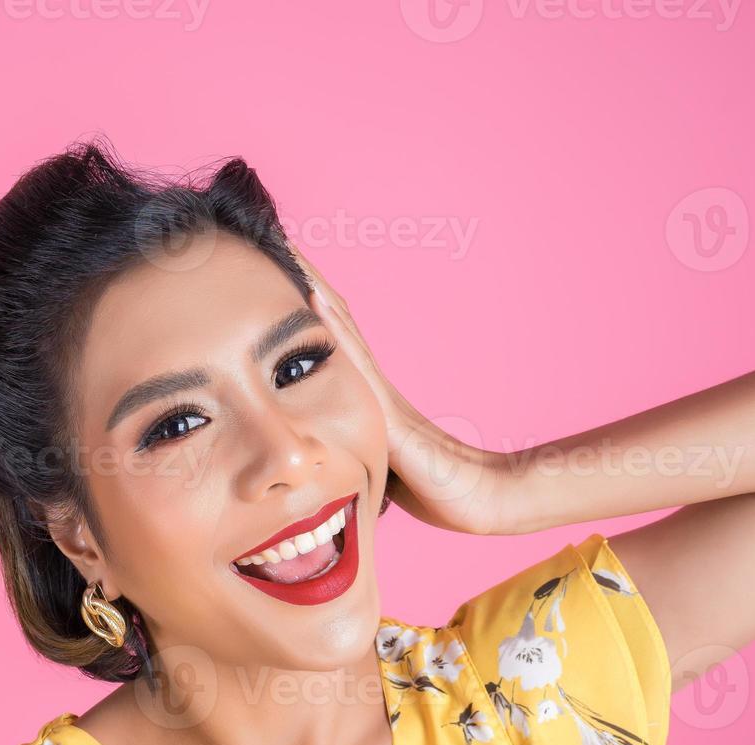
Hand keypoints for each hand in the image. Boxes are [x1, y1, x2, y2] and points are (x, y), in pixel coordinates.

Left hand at [286, 240, 523, 534]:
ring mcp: (380, 391)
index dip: (306, 302)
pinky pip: (354, 360)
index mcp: (365, 393)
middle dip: (305, 278)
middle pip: (334, 316)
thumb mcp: (378, 464)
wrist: (479, 498)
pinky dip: (331, 326)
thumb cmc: (434, 488)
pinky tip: (311, 296)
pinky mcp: (387, 410)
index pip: (329, 337)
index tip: (277, 268)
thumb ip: (351, 451)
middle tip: (275, 236)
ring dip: (313, 286)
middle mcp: (372, 381)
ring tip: (286, 247)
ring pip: (340, 326)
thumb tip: (320, 457)